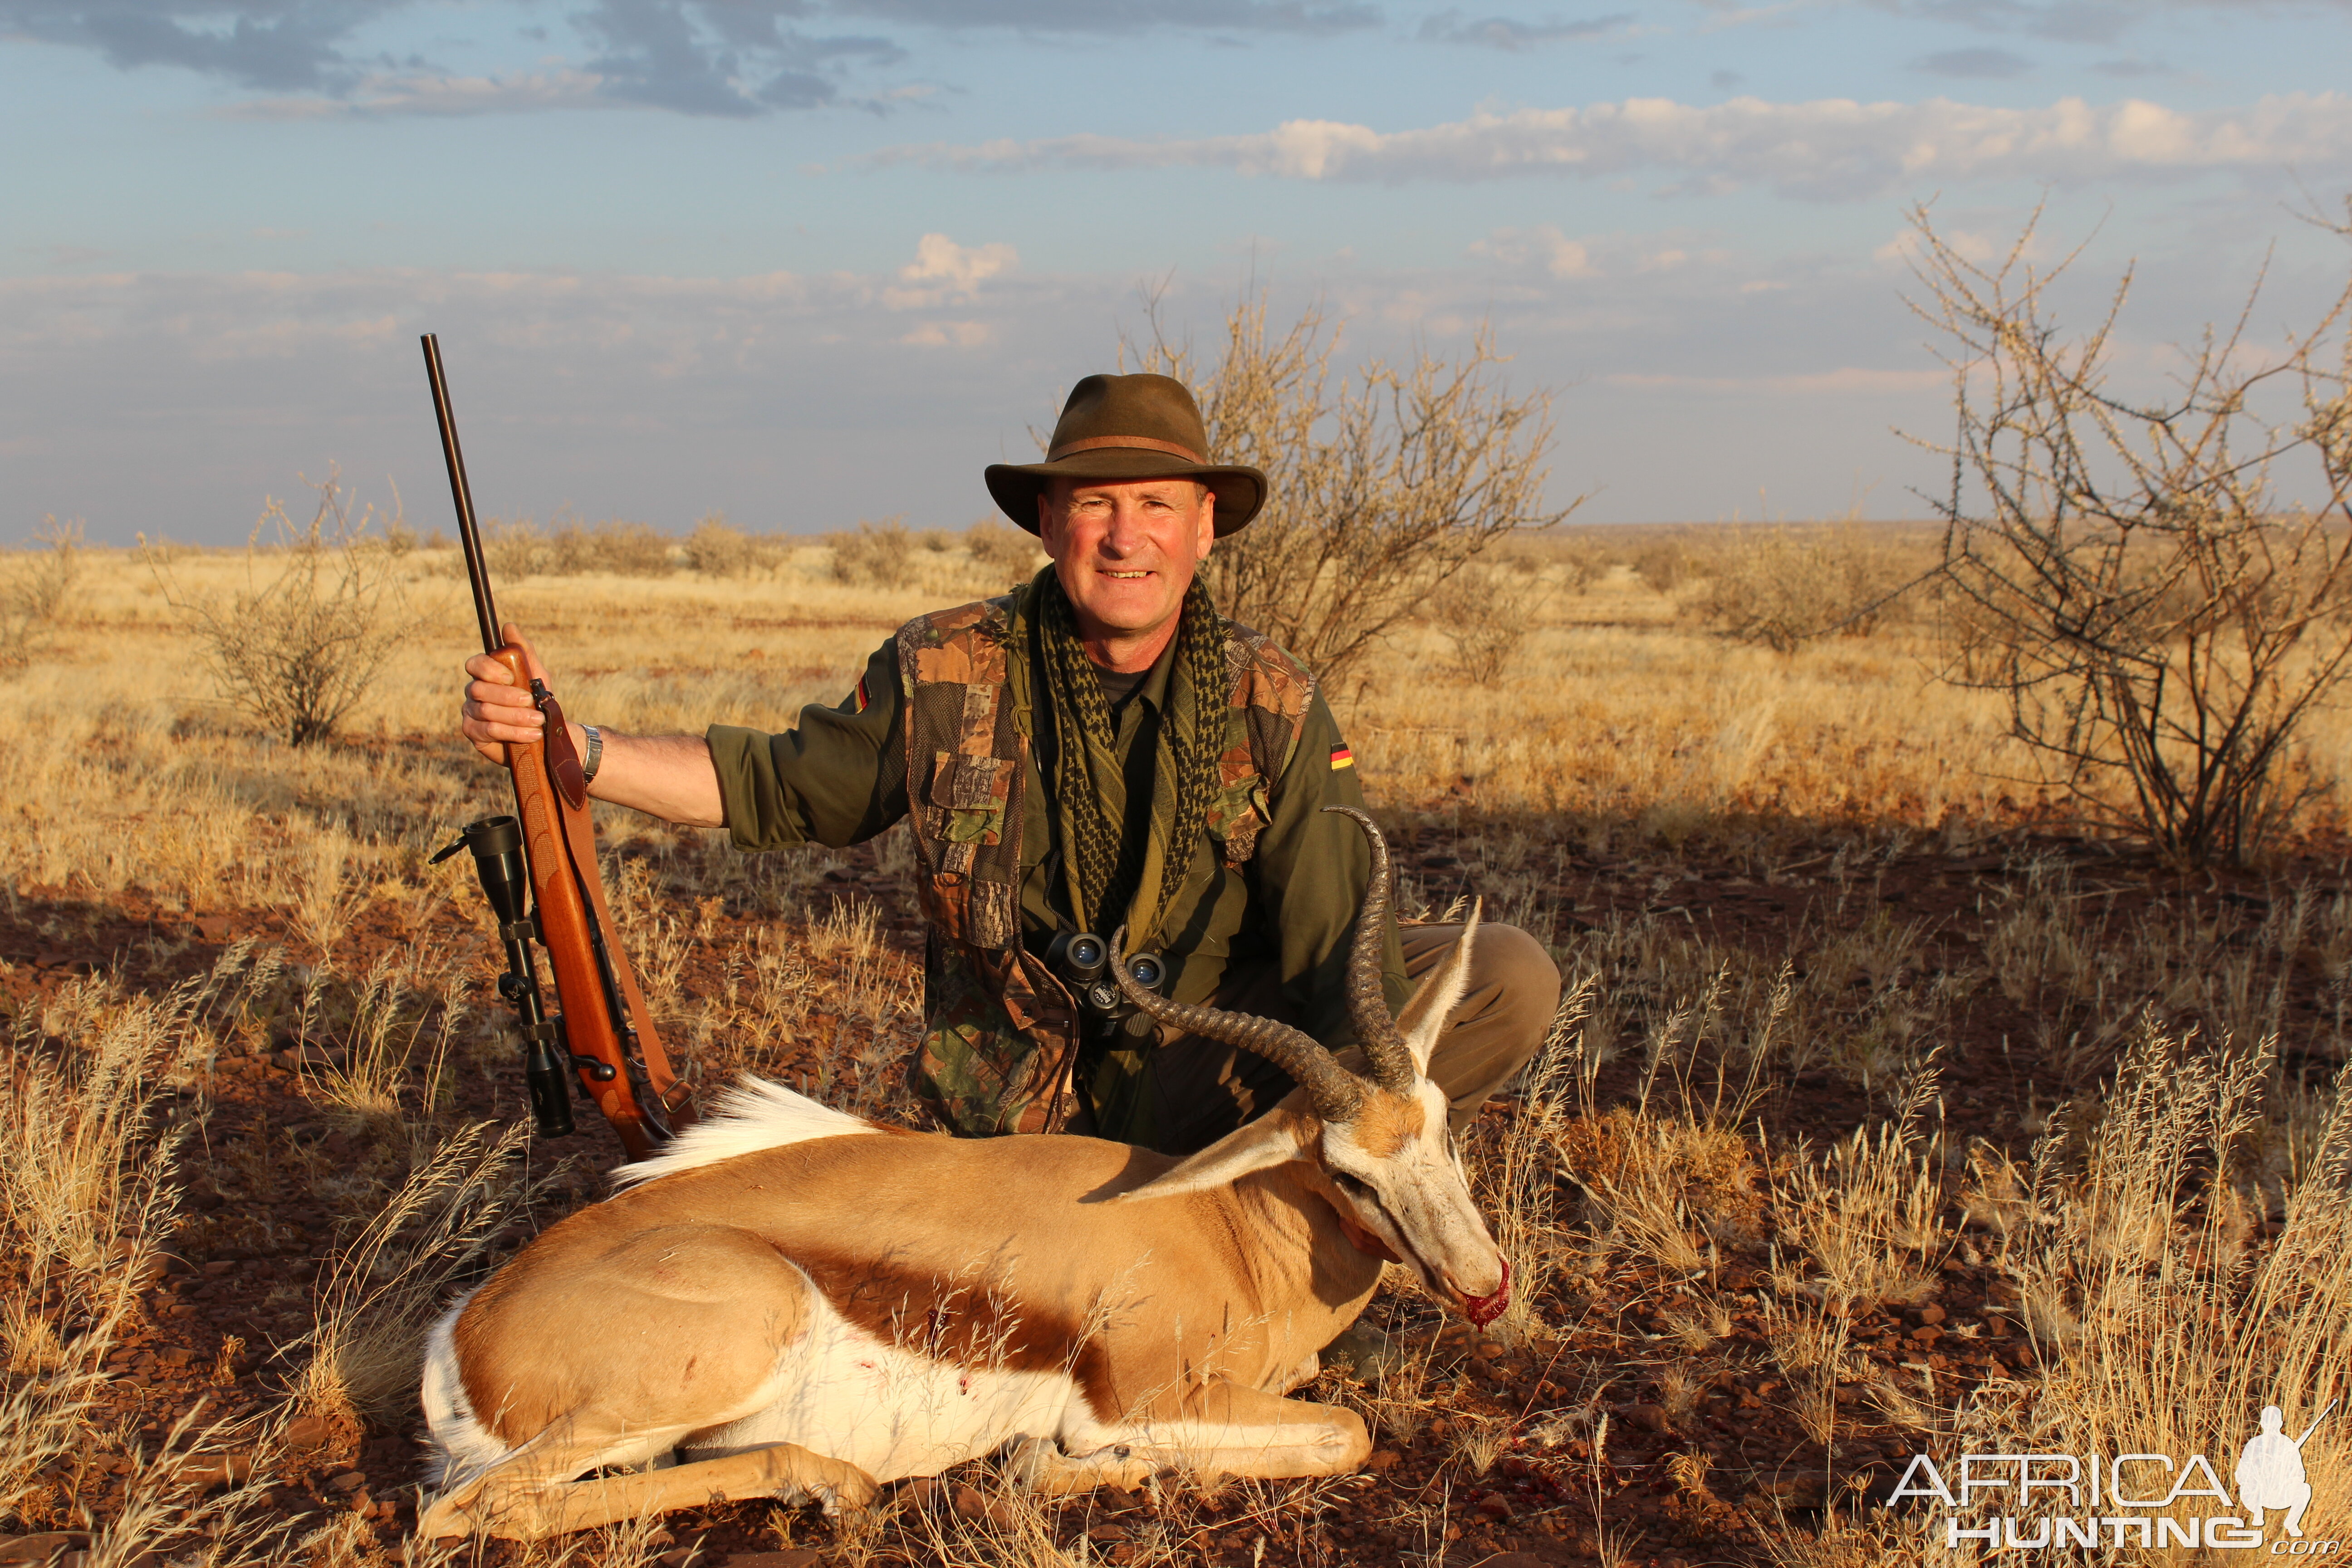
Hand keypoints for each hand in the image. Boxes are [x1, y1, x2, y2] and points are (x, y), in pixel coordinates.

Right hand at [461, 623, 556, 765]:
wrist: (544, 731)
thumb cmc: (536, 698)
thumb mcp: (536, 673)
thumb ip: (523, 650)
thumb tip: (508, 627)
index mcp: (486, 675)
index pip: (475, 664)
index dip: (489, 669)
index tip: (511, 677)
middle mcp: (474, 692)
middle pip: (480, 689)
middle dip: (508, 696)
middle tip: (530, 701)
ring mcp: (471, 713)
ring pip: (486, 711)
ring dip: (516, 716)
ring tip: (538, 720)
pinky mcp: (474, 733)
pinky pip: (488, 730)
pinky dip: (513, 732)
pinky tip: (531, 734)